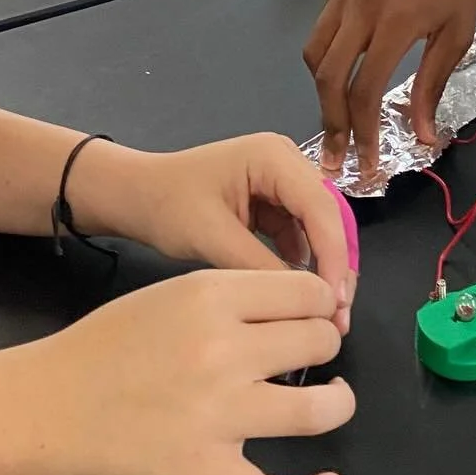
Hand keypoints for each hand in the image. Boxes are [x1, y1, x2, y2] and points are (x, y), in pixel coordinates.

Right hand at [28, 269, 353, 474]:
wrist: (56, 403)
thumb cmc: (113, 341)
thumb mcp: (176, 291)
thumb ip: (236, 294)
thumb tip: (301, 305)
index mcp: (214, 298)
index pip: (308, 293)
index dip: (322, 303)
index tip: (315, 315)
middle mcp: (224, 352)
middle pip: (318, 343)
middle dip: (323, 346)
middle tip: (308, 355)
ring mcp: (218, 417)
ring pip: (317, 412)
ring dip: (336, 404)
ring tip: (332, 400)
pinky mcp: (206, 472)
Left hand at [76, 133, 356, 333]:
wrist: (135, 196)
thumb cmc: (167, 206)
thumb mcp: (213, 238)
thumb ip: (261, 267)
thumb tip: (304, 305)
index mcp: (273, 156)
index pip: (321, 207)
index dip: (334, 256)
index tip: (336, 303)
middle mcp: (286, 161)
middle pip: (328, 215)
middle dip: (335, 265)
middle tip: (339, 318)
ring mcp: (281, 180)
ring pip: (319, 227)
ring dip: (323, 268)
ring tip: (327, 315)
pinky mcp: (273, 202)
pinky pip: (300, 233)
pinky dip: (304, 264)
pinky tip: (303, 298)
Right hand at [303, 0, 475, 180]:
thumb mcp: (458, 33)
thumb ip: (433, 86)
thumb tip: (421, 137)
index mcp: (395, 21)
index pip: (364, 90)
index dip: (363, 133)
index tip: (367, 163)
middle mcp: (360, 5)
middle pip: (327, 76)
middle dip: (330, 121)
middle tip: (337, 153)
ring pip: (314, 50)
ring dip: (323, 88)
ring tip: (338, 114)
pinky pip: (324, 23)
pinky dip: (330, 50)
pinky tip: (348, 61)